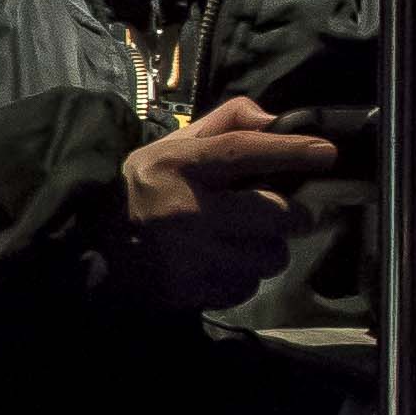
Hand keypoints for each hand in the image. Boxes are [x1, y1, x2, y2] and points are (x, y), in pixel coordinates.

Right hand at [117, 98, 344, 317]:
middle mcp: (183, 212)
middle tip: (287, 214)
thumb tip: (275, 121)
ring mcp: (186, 257)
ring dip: (266, 249)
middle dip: (292, 215)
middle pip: (274, 215)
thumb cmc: (143, 187)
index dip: (289, 151)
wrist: (88, 242)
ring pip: (268, 257)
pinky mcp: (188, 292)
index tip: (327, 153)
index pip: (242, 152)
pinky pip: (246, 287)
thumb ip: (227, 121)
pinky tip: (221, 264)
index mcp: (177, 167)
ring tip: (243, 241)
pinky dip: (243, 276)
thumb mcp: (174, 144)